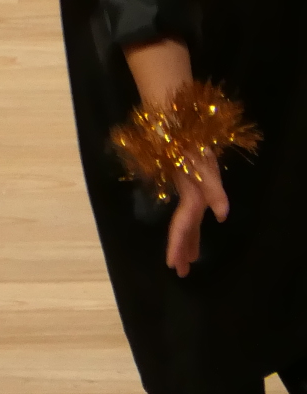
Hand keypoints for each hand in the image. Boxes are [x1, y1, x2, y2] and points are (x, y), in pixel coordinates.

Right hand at [167, 150, 229, 276]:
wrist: (171, 120)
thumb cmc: (188, 140)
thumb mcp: (203, 161)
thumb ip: (214, 189)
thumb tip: (222, 217)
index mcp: (189, 193)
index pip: (183, 224)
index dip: (177, 243)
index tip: (171, 264)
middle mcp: (187, 195)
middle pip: (182, 226)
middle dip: (180, 249)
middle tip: (181, 273)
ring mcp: (185, 190)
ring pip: (185, 220)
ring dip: (186, 240)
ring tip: (189, 260)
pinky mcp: (187, 184)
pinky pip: (187, 211)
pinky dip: (189, 224)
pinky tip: (191, 229)